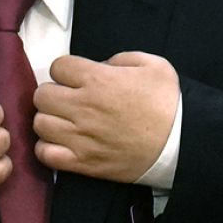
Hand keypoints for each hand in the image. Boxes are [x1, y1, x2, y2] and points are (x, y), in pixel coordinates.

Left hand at [33, 52, 178, 182]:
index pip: (58, 66)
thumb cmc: (169, 102)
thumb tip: (100, 67)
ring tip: (66, 121)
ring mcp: (81, 137)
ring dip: (50, 119)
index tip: (77, 77)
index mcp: (97, 79)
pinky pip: (46, 154)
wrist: (182, 144)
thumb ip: (120, 59)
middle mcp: (83, 107)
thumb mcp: (152, 64)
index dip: (67, 70)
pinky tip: (62, 143)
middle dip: (54, 92)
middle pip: (42, 94)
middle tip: (69, 98)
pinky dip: (49, 148)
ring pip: (40, 123)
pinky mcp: (84, 163)